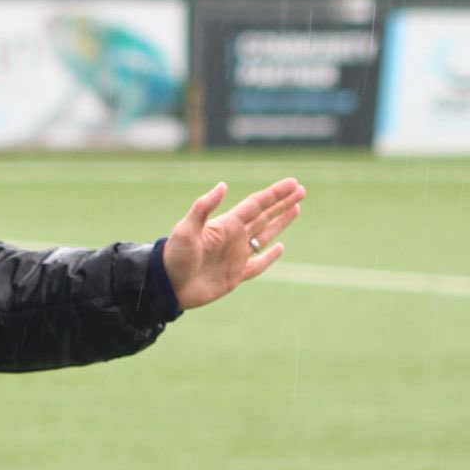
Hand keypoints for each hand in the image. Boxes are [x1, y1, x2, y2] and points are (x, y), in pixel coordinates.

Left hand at [163, 177, 304, 310]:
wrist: (167, 286)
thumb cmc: (174, 256)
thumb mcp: (186, 229)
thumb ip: (203, 208)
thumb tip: (222, 186)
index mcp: (227, 225)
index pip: (257, 205)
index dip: (275, 194)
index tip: (293, 183)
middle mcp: (234, 238)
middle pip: (265, 216)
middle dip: (283, 203)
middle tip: (301, 190)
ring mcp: (236, 256)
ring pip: (265, 236)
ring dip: (281, 223)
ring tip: (296, 210)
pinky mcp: (236, 275)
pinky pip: (259, 265)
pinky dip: (270, 257)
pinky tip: (280, 247)